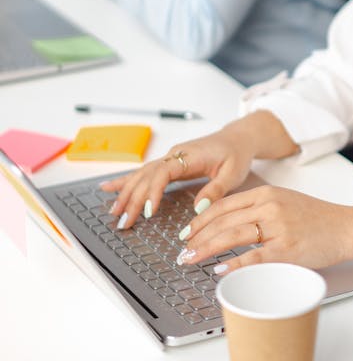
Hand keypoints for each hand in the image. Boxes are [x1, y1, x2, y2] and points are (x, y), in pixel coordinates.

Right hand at [100, 122, 258, 228]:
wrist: (237, 139)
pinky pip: (144, 173)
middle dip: (133, 198)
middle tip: (124, 221)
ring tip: (114, 212)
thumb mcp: (233, 173)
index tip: (147, 212)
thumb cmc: (236, 154)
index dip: (152, 192)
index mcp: (188, 156)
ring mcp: (169, 158)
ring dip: (126, 193)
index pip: (163, 173)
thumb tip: (199, 208)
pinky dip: (126, 180)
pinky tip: (108, 187)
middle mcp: (174, 155)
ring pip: (141, 175)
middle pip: (147, 176)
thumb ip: (216, 190)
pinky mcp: (169, 164)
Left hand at [177, 185, 350, 271]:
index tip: (186, 233)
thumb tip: (229, 226)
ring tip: (191, 259)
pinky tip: (219, 270)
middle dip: (197, 236)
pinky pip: (254, 256)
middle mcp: (270, 206)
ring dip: (207, 248)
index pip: (223, 205)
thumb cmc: (317, 219)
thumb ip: (259, 209)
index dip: (200, 220)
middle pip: (223, 220)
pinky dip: (234, 264)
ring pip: (233, 235)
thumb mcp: (285, 202)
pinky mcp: (287, 248)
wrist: (346, 227)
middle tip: (182, 250)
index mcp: (266, 193)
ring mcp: (278, 227)